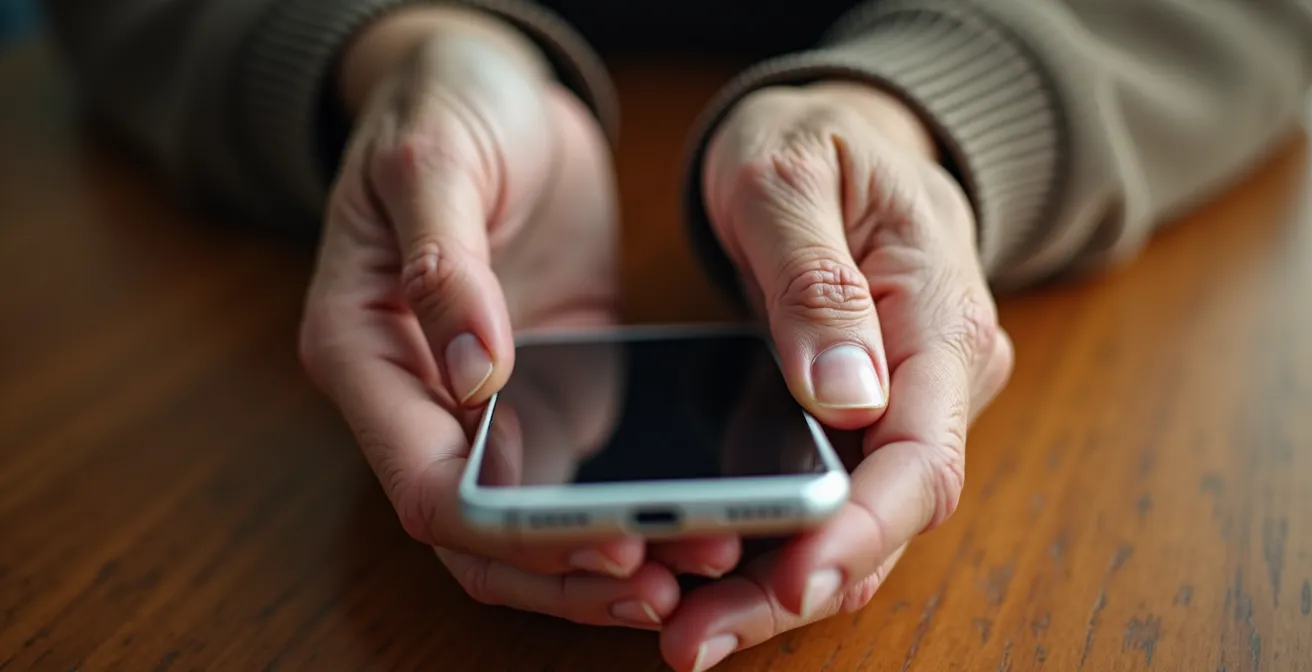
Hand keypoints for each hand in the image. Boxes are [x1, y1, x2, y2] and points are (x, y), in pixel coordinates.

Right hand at [298, 7, 727, 629]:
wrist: (492, 84)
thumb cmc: (441, 107)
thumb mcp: (434, 165)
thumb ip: (445, 270)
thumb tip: (474, 377)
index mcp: (365, 353)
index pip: (421, 482)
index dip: (506, 530)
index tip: (597, 541)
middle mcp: (420, 396)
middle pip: (477, 534)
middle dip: (565, 570)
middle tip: (660, 583)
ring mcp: (489, 401)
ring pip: (533, 521)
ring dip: (605, 557)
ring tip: (699, 562)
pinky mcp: (553, 386)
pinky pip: (585, 473)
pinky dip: (633, 506)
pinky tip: (696, 516)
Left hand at [661, 83, 1013, 668]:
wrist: (845, 136)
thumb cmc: (817, 142)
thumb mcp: (791, 178)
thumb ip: (816, 280)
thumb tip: (846, 394)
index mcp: (940, 320)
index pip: (920, 457)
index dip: (860, 531)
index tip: (794, 579)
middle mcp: (938, 380)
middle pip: (887, 517)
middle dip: (798, 586)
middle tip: (696, 637)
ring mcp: (905, 405)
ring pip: (857, 525)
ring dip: (777, 586)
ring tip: (688, 630)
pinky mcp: (865, 418)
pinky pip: (828, 499)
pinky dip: (775, 546)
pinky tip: (708, 574)